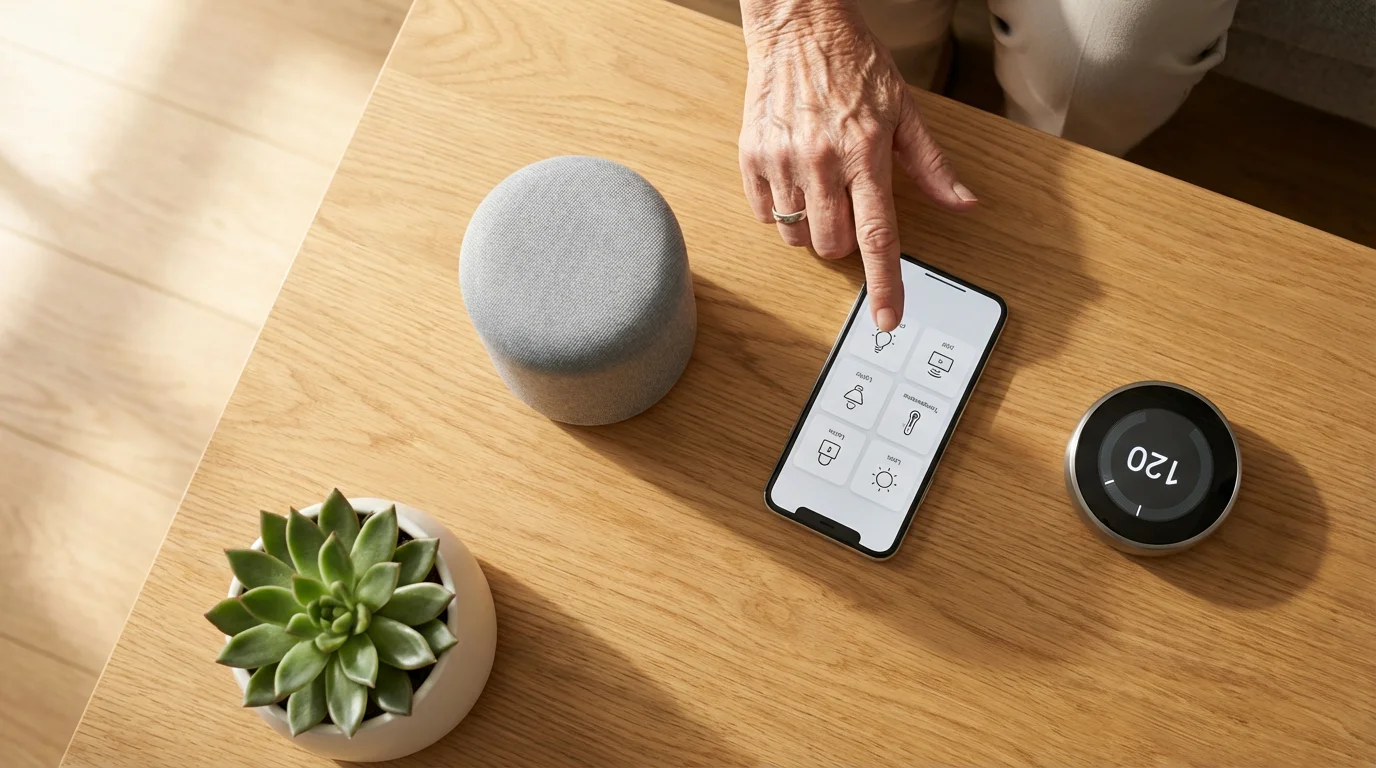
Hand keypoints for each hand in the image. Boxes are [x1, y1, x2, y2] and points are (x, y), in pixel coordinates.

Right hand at [738, 0, 975, 330]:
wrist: (798, 25)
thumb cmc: (853, 63)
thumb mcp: (904, 110)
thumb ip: (931, 165)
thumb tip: (963, 203)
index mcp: (867, 153)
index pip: (879, 236)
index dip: (885, 285)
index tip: (888, 318)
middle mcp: (824, 161)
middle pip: (834, 245)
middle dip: (844, 240)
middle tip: (848, 206)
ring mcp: (784, 161)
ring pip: (798, 237)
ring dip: (812, 227)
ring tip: (819, 188)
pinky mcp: (752, 157)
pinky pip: (766, 216)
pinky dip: (781, 212)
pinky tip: (792, 179)